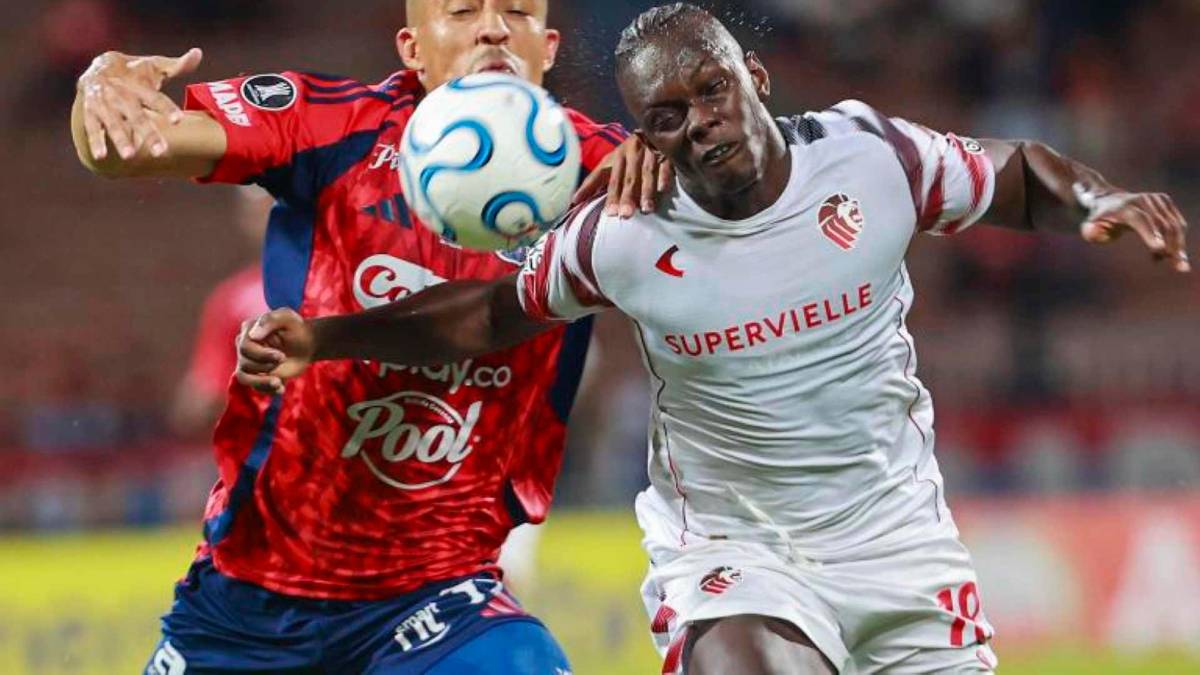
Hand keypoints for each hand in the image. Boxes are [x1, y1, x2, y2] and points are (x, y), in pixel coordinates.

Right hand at [77, 48, 203, 160]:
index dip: (165, 108)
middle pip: (136, 115)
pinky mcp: (89, 111)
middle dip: (148, 132)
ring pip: (113, 122)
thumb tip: (198, 53)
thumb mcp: (155, 66)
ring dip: (121, 139)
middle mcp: (120, 93)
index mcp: (137, 83)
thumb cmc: (135, 72)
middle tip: (161, 152)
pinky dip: (95, 141)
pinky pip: (92, 127)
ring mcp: (103, 103)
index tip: (178, 121)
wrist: (98, 66)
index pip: (154, 97)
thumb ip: (177, 66)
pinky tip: (101, 157)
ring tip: (131, 156)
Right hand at [235, 309, 315, 394]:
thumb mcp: (287, 317)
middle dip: (265, 366)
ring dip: (261, 383)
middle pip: (244, 364)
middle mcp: (244, 348)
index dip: (261, 355)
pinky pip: (255, 388)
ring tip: (278, 384)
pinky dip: (267, 390)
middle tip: (283, 360)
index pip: (244, 347)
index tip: (281, 356)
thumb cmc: (296, 328)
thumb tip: (253, 336)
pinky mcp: (258, 376)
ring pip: (243, 378)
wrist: (307, 344)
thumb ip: (270, 320)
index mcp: (248, 331)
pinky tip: (281, 388)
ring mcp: (249, 363)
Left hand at [573, 134, 672, 217]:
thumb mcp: (610, 162)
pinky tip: (662, 189)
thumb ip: (594, 181)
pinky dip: (663, 177)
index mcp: (617, 156)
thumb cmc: (628, 153)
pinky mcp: (666, 153)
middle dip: (626, 196)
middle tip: (624, 215)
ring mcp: (649, 152)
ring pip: (646, 173)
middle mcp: (631, 152)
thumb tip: (574, 200)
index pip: (611, 178)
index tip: (609, 213)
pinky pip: (665, 165)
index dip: (609, 195)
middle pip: (628, 178)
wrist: (653, 130)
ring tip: (645, 209)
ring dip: (646, 191)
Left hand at [1075, 185, 1190, 271]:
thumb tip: (1096, 233)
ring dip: (1178, 246)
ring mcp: (1155, 199)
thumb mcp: (1089, 228)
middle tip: (1179, 267)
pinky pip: (1176, 223)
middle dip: (1172, 246)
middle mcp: (1142, 200)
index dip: (1150, 233)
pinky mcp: (1164, 202)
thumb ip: (1091, 233)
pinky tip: (1166, 255)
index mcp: (1123, 207)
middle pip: (1162, 224)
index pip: (1140, 220)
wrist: (1107, 201)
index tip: (1160, 249)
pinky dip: (1177, 240)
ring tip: (1177, 265)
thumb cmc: (1097, 220)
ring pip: (1174, 225)